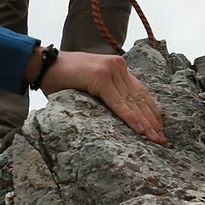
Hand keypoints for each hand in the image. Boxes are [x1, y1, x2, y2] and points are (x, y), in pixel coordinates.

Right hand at [33, 49, 166, 144]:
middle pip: (140, 97)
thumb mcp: (87, 85)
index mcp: (116, 67)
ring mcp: (110, 70)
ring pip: (132, 102)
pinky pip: (118, 103)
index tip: (159, 127)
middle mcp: (117, 66)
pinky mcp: (101, 78)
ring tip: (155, 139)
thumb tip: (115, 113)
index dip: (151, 110)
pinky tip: (140, 129)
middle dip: (152, 120)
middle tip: (162, 139)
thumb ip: (103, 93)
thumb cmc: (60, 78)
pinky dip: (130, 117)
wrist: (42, 65)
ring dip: (145, 122)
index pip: (139, 91)